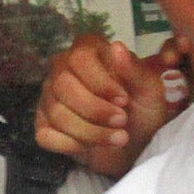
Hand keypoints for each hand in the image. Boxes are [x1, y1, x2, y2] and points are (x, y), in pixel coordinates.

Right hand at [35, 34, 192, 178]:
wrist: (136, 144)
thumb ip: (135, 70)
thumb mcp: (150, 90)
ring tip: (117, 138)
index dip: (100, 82)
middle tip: (122, 122)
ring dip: (90, 132)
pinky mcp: (43, 125)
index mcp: (88, 51)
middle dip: (95, 110)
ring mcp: (49, 97)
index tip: (123, 100)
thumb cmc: (143, 110)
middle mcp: (62, 69)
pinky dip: (72, 145)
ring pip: (56, 113)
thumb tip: (116, 47)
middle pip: (63, 85)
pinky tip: (91, 147)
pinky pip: (45, 135)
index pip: (79, 58)